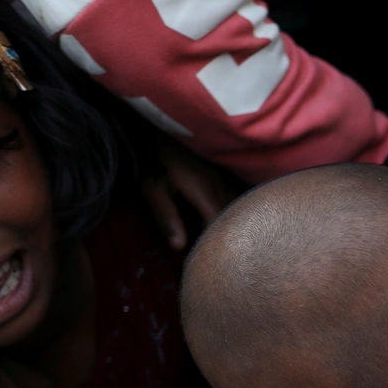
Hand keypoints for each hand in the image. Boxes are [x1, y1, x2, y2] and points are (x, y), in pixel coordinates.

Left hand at [142, 133, 233, 250]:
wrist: (160, 125)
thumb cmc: (152, 158)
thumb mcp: (151, 187)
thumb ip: (166, 216)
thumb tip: (179, 247)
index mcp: (203, 190)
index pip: (218, 226)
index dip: (216, 245)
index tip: (209, 262)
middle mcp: (219, 185)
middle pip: (232, 219)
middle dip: (227, 239)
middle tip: (220, 258)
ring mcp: (223, 178)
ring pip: (236, 208)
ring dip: (232, 225)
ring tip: (225, 243)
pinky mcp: (222, 174)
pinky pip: (234, 199)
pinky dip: (232, 214)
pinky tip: (226, 223)